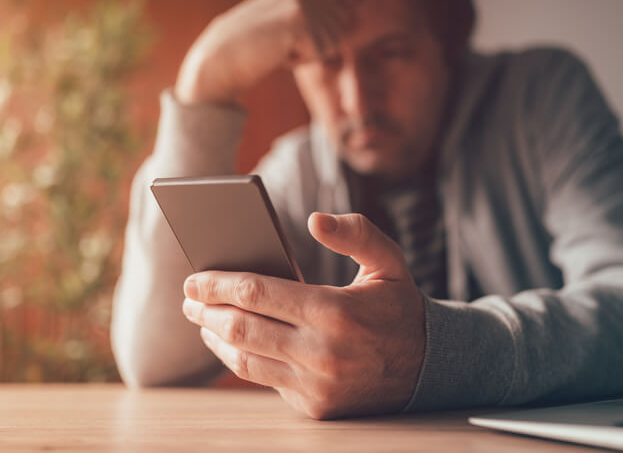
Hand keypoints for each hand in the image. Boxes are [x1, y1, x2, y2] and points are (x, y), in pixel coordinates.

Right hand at [175, 0, 349, 103]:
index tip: (283, 38)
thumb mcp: (285, 23)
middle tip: (279, 45)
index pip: (337, 24)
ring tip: (276, 47)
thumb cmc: (253, 46)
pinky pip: (317, 56)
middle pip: (336, 35)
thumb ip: (313, 17)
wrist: (221, 57)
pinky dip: (298, 62)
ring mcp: (301, 3)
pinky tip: (274, 53)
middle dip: (313, 49)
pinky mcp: (298, 23)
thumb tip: (349, 18)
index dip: (313, 42)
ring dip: (306, 55)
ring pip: (330, 46)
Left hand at [182, 212, 424, 418]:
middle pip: (241, 327)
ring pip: (245, 359)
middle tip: (189, 299)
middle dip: (205, 310)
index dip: (218, 284)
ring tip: (201, 321)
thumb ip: (356, 233)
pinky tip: (231, 344)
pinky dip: (240, 359)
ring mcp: (316, 384)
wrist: (430, 367)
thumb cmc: (400, 307)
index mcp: (335, 311)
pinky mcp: (314, 406)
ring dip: (215, 337)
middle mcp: (321, 352)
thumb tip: (314, 219)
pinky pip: (263, 380)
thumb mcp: (389, 261)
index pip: (257, 293)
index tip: (194, 278)